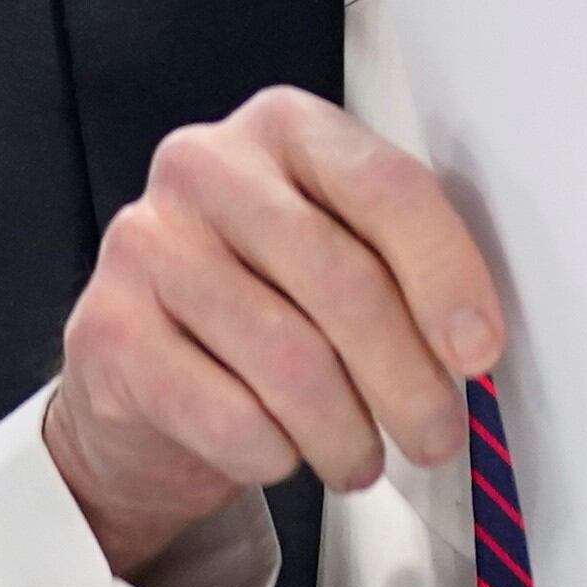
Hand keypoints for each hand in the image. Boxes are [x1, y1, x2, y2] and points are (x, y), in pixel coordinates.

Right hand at [39, 88, 501, 574]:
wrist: (140, 371)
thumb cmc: (264, 302)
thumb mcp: (337, 251)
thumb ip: (401, 265)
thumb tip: (475, 341)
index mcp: (284, 127)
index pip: (386, 187)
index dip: (446, 274)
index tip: (479, 349)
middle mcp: (207, 166)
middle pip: (342, 280)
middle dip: (407, 378)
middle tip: (436, 435)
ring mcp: (148, 243)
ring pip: (290, 360)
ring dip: (345, 433)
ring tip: (361, 458)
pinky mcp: (107, 329)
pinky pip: (226, 414)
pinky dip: (274, 453)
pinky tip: (283, 453)